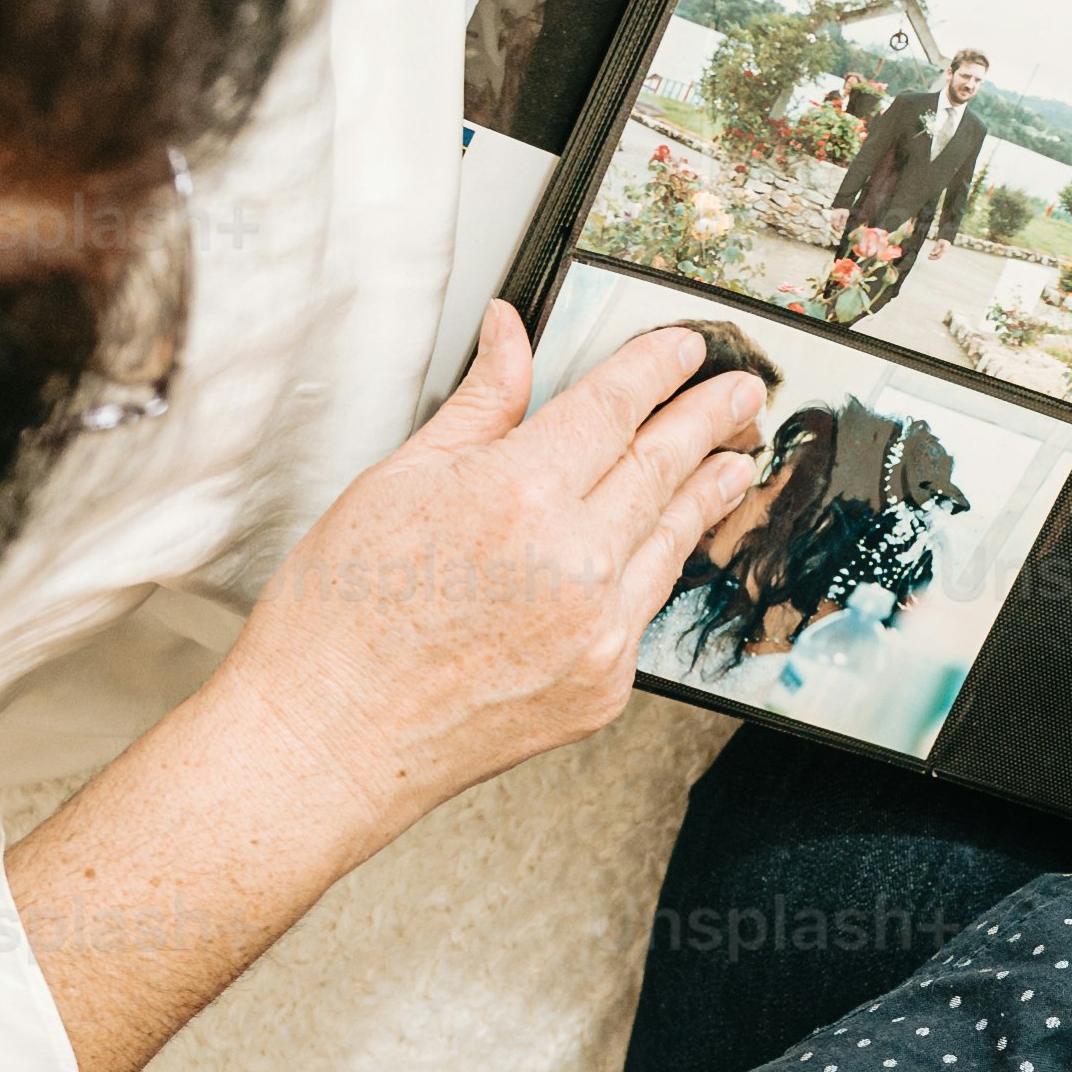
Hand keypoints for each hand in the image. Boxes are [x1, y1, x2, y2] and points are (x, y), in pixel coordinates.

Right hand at [210, 308, 771, 832]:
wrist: (330, 738)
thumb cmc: (342, 617)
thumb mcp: (401, 480)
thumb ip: (481, 404)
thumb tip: (510, 333)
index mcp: (518, 496)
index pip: (612, 409)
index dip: (656, 368)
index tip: (683, 346)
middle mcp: (572, 564)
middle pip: (661, 467)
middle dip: (707, 419)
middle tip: (741, 392)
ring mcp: (597, 633)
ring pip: (670, 540)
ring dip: (707, 491)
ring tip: (734, 460)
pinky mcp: (603, 687)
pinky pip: (645, 607)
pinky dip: (661, 564)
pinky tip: (671, 542)